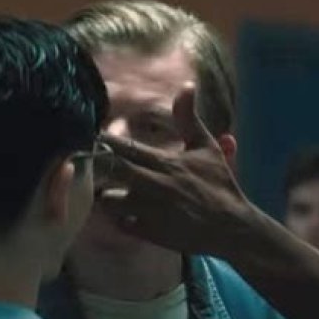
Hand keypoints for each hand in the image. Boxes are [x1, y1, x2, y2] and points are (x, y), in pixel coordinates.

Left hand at [97, 83, 255, 255]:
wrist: (231, 227)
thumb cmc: (219, 185)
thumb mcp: (207, 148)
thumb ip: (189, 119)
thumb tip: (186, 85)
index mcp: (164, 162)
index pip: (123, 147)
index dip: (102, 140)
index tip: (89, 135)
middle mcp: (152, 185)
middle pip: (108, 170)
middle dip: (95, 165)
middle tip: (86, 162)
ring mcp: (147, 210)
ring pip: (107, 200)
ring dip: (107, 195)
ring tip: (113, 192)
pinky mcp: (147, 233)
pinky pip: (119, 223)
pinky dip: (120, 218)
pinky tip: (129, 213)